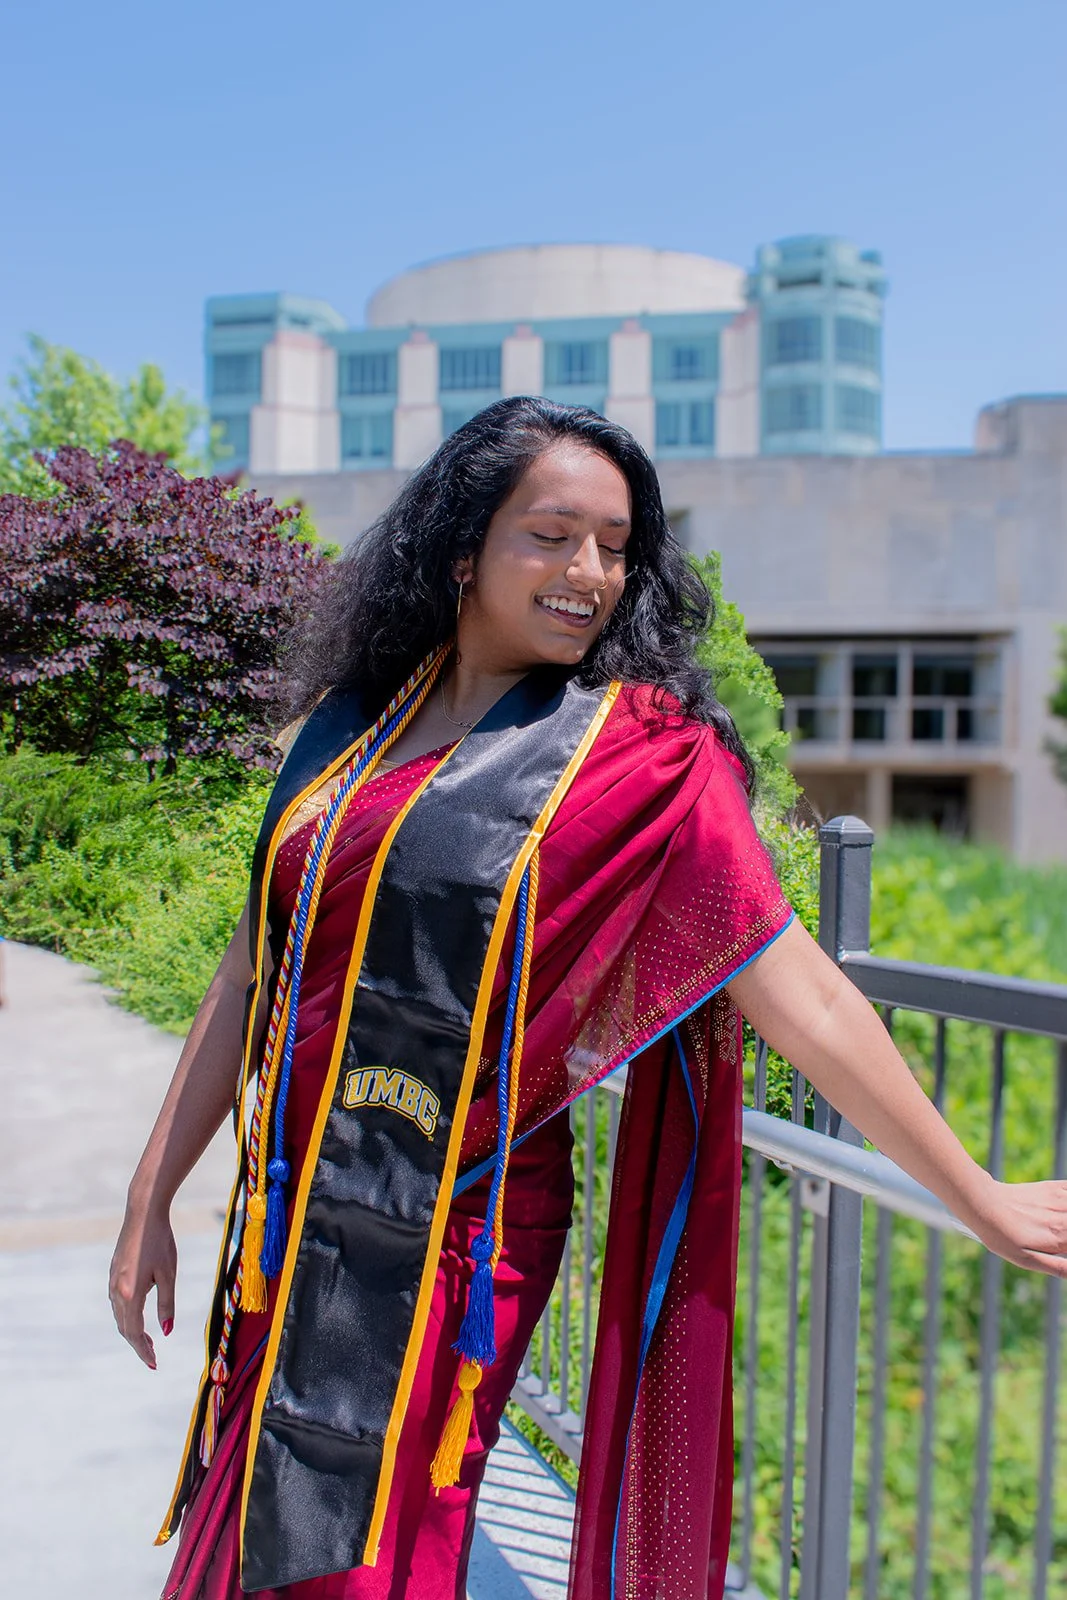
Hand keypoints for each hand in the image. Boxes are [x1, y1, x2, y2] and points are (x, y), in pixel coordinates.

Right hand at [109, 1197, 177, 1367]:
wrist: (143, 1213)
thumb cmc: (160, 1242)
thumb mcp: (169, 1274)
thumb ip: (167, 1304)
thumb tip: (166, 1332)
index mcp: (130, 1293)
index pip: (134, 1332)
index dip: (143, 1351)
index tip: (154, 1364)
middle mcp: (116, 1290)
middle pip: (124, 1328)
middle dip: (137, 1344)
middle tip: (152, 1358)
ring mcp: (112, 1281)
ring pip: (119, 1316)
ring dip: (132, 1331)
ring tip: (148, 1341)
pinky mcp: (113, 1273)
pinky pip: (117, 1303)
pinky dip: (127, 1316)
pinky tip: (138, 1316)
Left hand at [969, 1179, 1066, 1276]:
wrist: (984, 1204)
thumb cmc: (1002, 1236)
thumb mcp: (1026, 1260)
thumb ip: (1057, 1267)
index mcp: (1060, 1238)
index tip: (1064, 1245)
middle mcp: (1064, 1217)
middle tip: (1063, 1237)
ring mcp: (1060, 1200)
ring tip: (1061, 1226)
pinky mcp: (1053, 1188)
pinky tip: (1064, 1206)